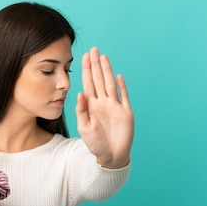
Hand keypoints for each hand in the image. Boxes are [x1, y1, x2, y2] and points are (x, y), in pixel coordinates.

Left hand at [76, 47, 133, 168]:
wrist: (110, 156)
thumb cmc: (95, 143)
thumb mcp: (84, 127)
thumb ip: (81, 111)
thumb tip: (80, 93)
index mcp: (92, 105)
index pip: (88, 83)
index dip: (86, 70)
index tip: (83, 57)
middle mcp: (103, 102)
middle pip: (99, 79)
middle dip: (96, 64)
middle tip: (93, 49)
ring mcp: (115, 106)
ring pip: (110, 84)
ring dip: (107, 70)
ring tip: (103, 57)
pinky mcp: (126, 112)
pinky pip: (124, 96)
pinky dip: (121, 86)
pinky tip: (118, 76)